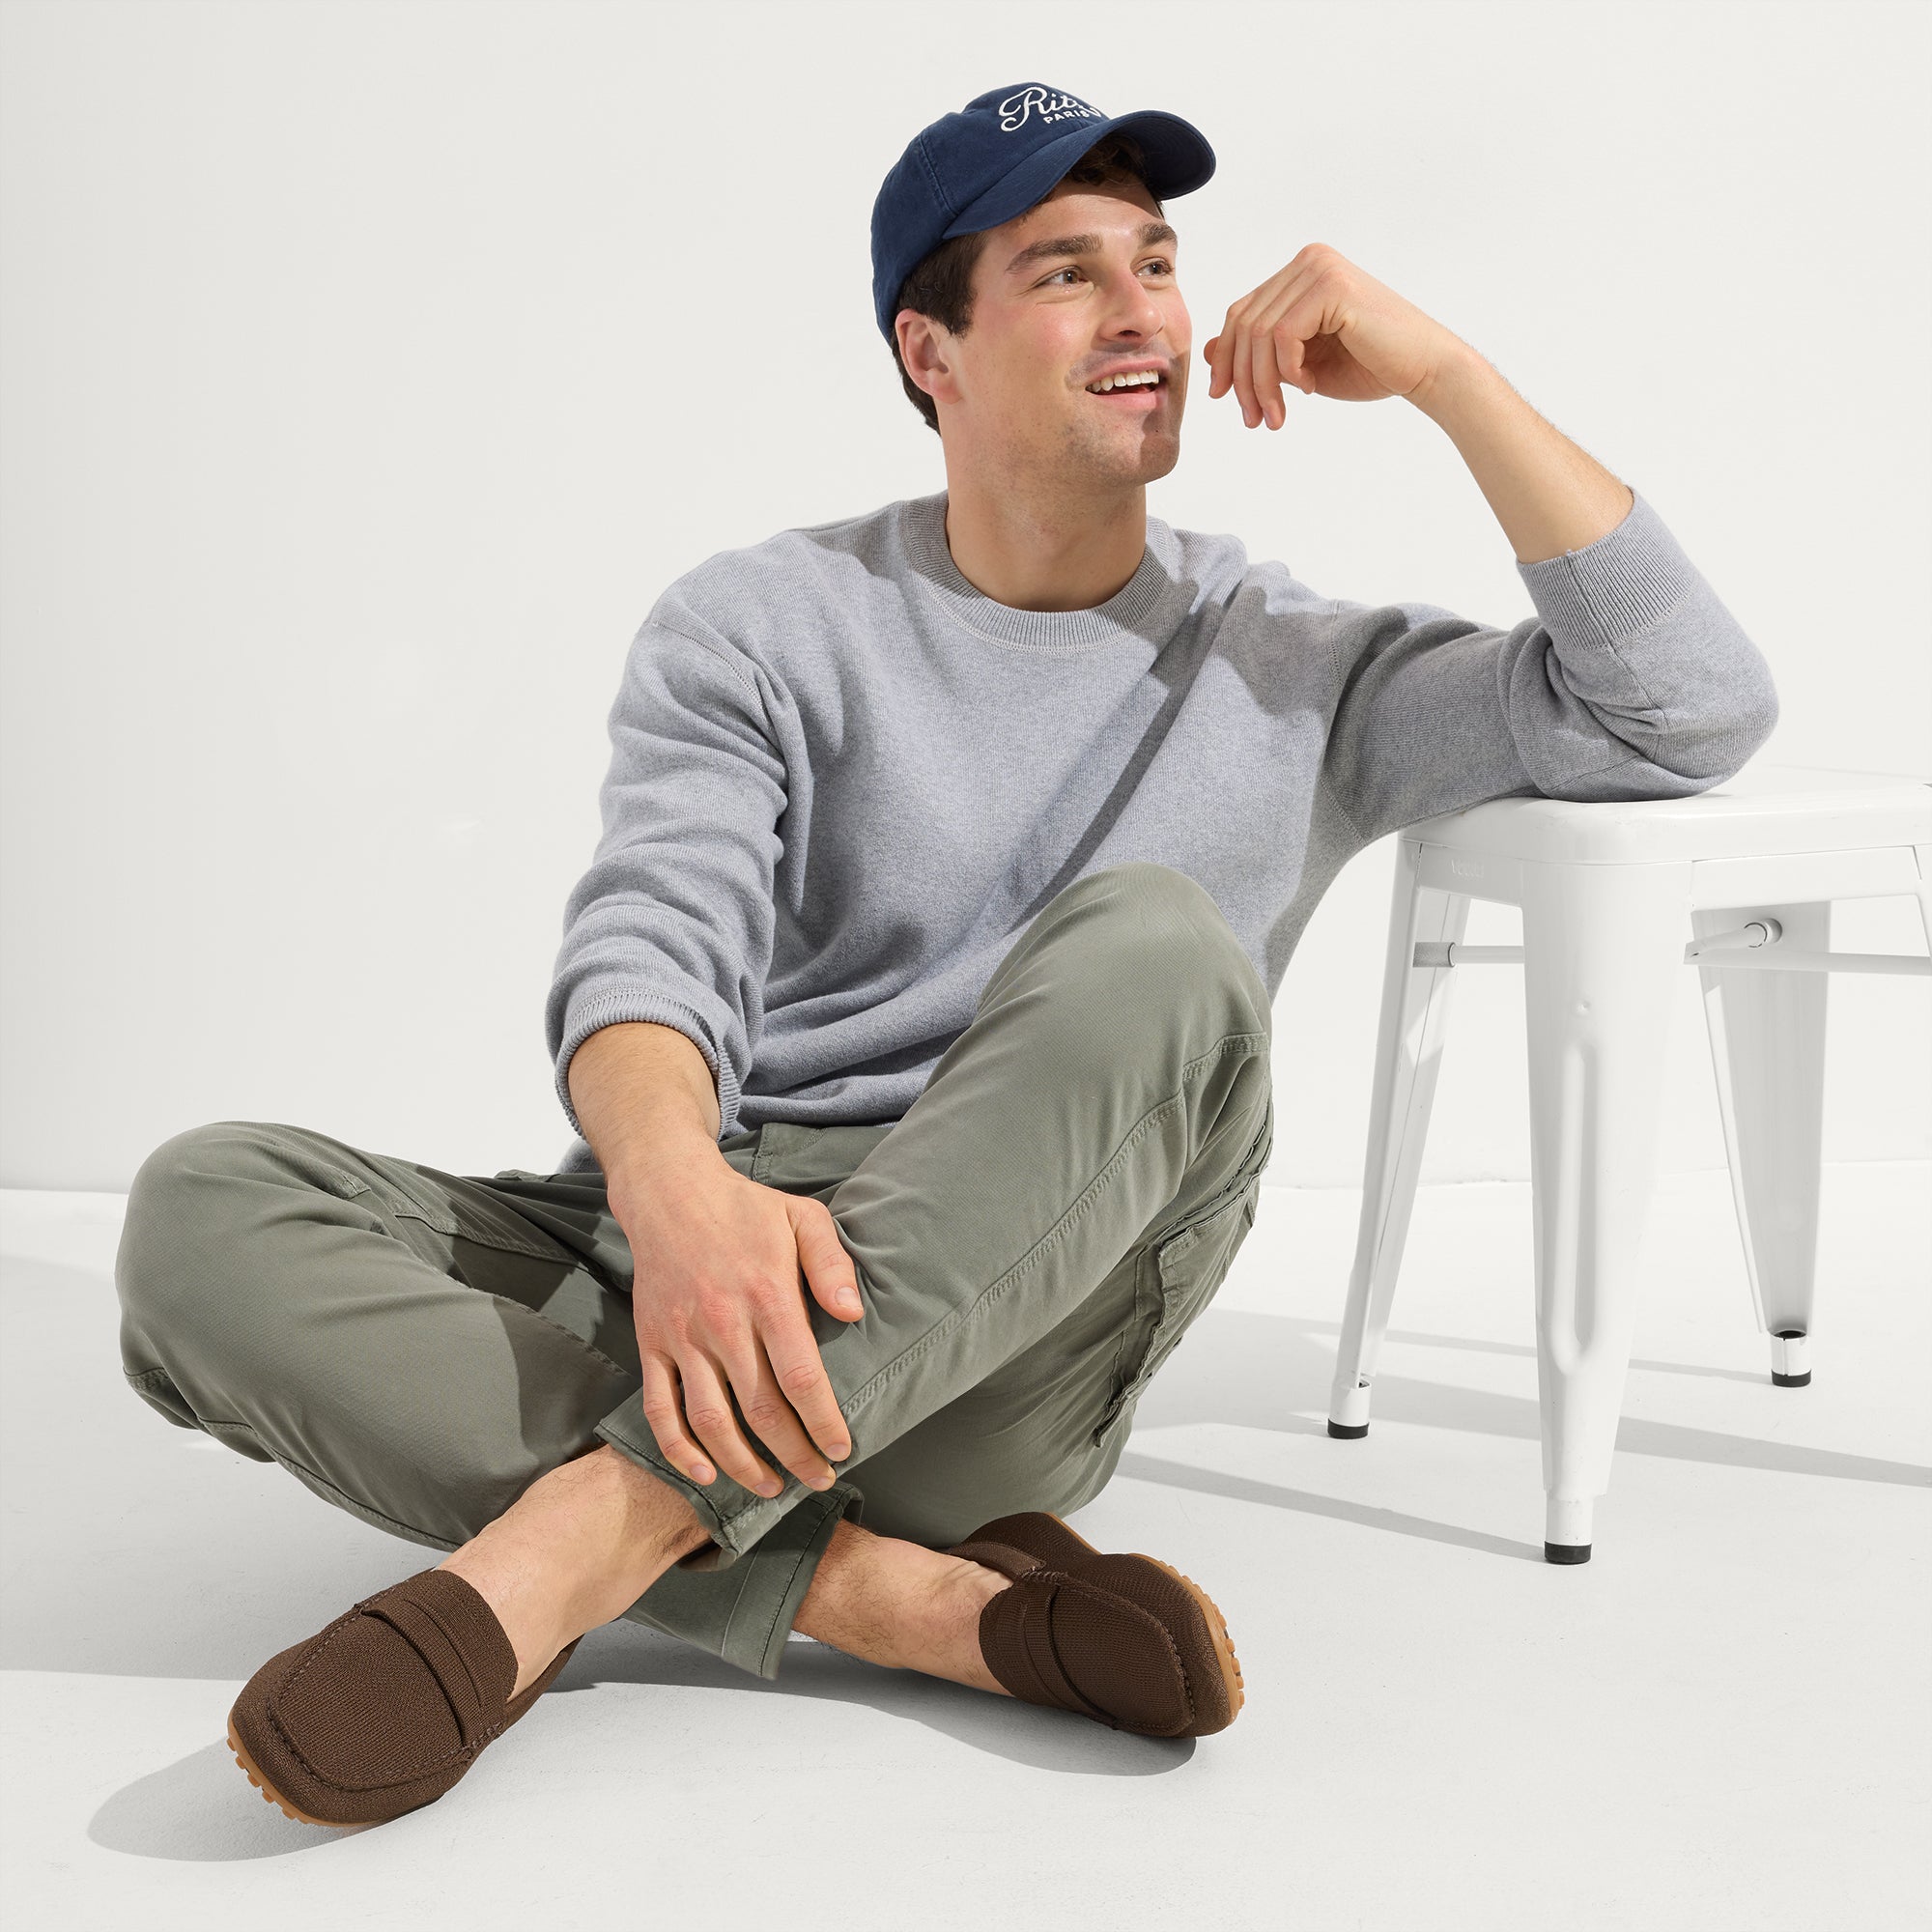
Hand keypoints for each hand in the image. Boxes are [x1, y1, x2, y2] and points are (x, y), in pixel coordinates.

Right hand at [611, 1152, 861, 1498]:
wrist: (669, 1191)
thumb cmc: (746, 1208)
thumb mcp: (804, 1217)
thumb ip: (832, 1265)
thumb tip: (854, 1314)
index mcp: (767, 1295)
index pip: (801, 1379)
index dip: (823, 1423)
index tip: (842, 1450)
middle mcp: (723, 1323)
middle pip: (762, 1411)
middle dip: (795, 1455)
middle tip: (819, 1478)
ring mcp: (683, 1337)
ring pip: (712, 1421)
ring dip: (743, 1465)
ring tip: (772, 1488)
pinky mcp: (652, 1344)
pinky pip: (660, 1409)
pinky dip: (678, 1449)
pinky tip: (705, 1474)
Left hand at [1203, 242, 1470, 428]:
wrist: (1425, 370)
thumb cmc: (1369, 366)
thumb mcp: (1300, 364)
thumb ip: (1260, 353)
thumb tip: (1206, 348)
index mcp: (1300, 273)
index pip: (1241, 314)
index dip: (1226, 359)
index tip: (1224, 399)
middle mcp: (1308, 262)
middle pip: (1243, 323)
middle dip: (1241, 378)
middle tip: (1253, 419)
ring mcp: (1319, 269)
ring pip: (1259, 333)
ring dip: (1262, 384)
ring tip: (1276, 417)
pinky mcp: (1332, 287)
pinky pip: (1282, 335)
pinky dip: (1287, 371)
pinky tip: (1310, 388)